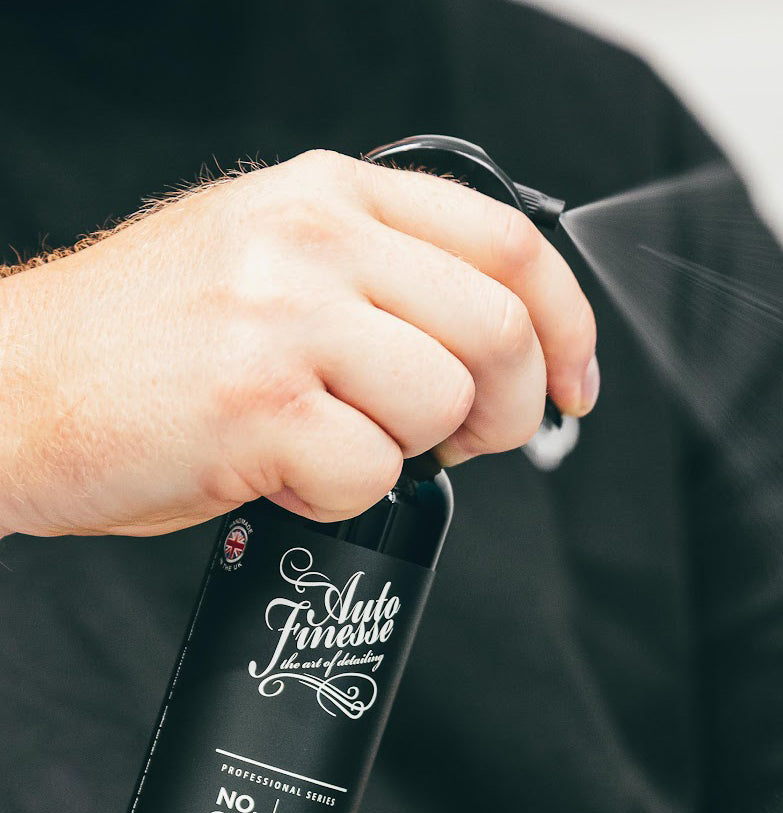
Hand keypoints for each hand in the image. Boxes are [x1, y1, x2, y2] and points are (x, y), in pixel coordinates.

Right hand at [0, 149, 597, 537]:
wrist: (10, 387)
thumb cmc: (144, 347)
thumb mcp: (268, 264)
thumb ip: (381, 281)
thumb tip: (502, 352)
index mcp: (328, 194)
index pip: (509, 242)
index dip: (567, 326)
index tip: (574, 386)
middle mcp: (311, 236)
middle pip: (499, 329)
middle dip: (510, 412)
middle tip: (464, 444)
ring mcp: (283, 312)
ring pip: (445, 404)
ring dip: (414, 454)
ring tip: (336, 445)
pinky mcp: (256, 399)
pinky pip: (373, 472)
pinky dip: (343, 496)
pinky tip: (284, 471)